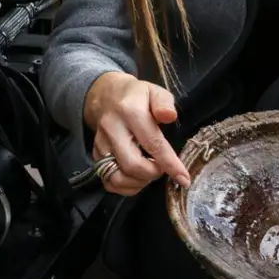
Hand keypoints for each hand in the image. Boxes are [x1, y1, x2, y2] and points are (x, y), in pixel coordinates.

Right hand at [84, 71, 190, 195]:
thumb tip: (170, 116)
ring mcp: (101, 144)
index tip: (183, 178)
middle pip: (131, 164)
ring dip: (139, 183)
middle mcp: (112, 129)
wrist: (105, 95)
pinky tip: (138, 179)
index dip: (169, 164)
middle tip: (163, 169)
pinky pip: (108, 181)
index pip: (152, 143)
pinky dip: (125, 187)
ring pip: (117, 177)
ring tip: (151, 174)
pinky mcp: (95, 155)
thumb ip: (165, 102)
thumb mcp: (154, 91)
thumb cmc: (137, 96)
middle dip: (152, 174)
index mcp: (130, 112)